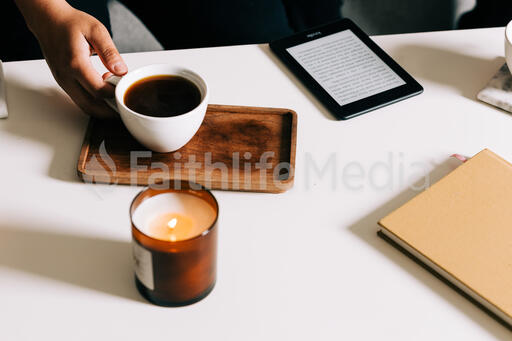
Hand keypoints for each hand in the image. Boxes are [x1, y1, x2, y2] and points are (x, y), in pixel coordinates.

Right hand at [22, 1, 127, 117]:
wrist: (48, 20)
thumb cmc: (70, 23)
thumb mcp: (96, 31)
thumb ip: (110, 53)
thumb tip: (121, 71)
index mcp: (75, 63)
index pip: (98, 91)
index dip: (114, 94)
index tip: (124, 88)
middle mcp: (66, 76)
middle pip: (90, 106)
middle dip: (109, 110)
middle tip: (122, 105)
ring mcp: (62, 81)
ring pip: (83, 106)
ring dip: (100, 107)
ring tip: (114, 97)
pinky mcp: (62, 82)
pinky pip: (78, 99)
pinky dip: (92, 101)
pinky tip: (101, 90)